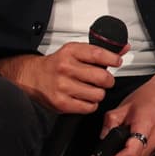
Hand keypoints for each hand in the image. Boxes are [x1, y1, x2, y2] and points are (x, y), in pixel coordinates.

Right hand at [0, 39, 121, 112]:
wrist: (30, 77)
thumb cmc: (56, 65)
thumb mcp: (75, 51)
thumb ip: (100, 51)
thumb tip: (124, 48)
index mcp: (70, 52)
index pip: (99, 54)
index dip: (113, 59)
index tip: (116, 62)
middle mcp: (65, 68)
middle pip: (102, 77)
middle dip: (108, 80)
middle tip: (104, 80)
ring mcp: (62, 87)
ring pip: (98, 94)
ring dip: (98, 93)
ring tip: (91, 89)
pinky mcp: (61, 103)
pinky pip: (89, 107)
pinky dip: (90, 104)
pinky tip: (84, 98)